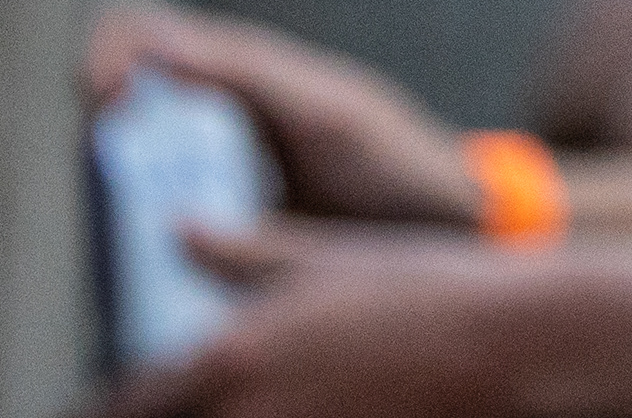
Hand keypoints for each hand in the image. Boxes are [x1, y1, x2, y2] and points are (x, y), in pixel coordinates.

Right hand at [85, 4, 479, 226]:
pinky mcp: (206, 240)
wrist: (440, 235)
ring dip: (115, 215)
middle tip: (125, 199)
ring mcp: (201, 180)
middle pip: (109, 120)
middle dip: (101, 153)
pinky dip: (139, 261)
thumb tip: (151, 46)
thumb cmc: (394, 159)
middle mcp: (206, 119)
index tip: (109, 104)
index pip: (131, 35)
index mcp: (233, 68)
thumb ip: (247, 75)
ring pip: (117, 186)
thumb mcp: (326, 114)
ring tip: (145, 251)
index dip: (102, 58)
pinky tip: (159, 289)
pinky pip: (145, 243)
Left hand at [89, 225, 549, 417]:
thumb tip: (179, 233)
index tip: (112, 401)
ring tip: (243, 399)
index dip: (112, 407)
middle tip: (169, 402)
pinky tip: (298, 407)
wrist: (519, 343)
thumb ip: (241, 250)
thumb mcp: (328, 255)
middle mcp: (248, 415)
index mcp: (229, 357)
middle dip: (161, 417)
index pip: (125, 406)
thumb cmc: (428, 289)